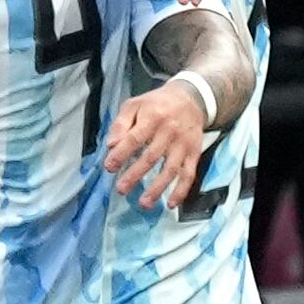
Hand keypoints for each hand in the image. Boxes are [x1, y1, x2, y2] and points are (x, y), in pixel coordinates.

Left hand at [103, 81, 208, 210]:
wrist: (191, 100)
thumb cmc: (156, 104)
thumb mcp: (134, 105)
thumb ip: (121, 124)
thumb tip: (110, 145)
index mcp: (152, 117)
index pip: (134, 138)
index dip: (121, 154)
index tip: (109, 167)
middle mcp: (169, 132)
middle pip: (151, 157)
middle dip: (135, 175)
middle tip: (121, 189)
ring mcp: (183, 145)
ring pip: (171, 169)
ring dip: (157, 188)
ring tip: (144, 203)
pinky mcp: (194, 154)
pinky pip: (189, 175)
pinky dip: (181, 191)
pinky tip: (172, 204)